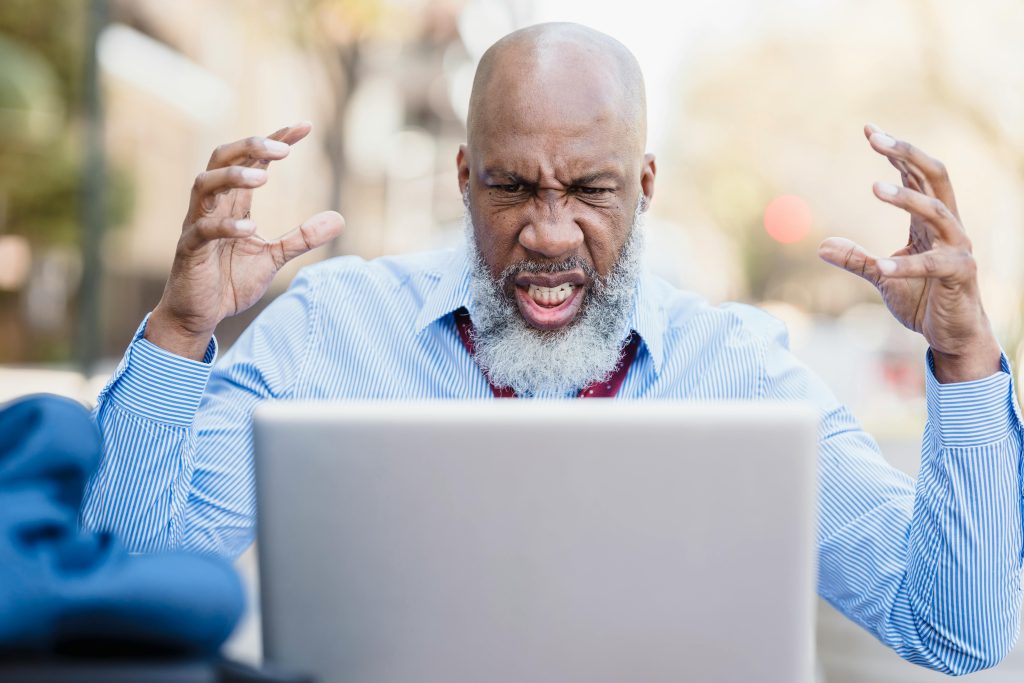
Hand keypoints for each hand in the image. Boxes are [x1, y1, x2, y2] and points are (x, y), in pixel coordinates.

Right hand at [146, 122, 344, 359]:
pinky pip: (202, 229)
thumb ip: (302, 237)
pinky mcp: (188, 250)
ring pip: (204, 185)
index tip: (304, 126)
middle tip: (283, 149)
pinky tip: (250, 228)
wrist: (200, 316)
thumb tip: (340, 218)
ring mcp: (196, 225)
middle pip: (221, 158)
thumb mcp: (274, 257)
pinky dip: (225, 226)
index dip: (275, 139)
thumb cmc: (230, 281)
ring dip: (233, 177)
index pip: (252, 160)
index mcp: (233, 203)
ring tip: (264, 178)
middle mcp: (212, 206)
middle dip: (250, 146)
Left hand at [818, 124, 1000, 383]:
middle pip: (935, 177)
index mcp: (930, 222)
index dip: (895, 152)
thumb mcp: (880, 277)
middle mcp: (948, 227)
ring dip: (906, 199)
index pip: (916, 175)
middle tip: (877, 140)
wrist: (951, 335)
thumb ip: (856, 259)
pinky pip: (933, 265)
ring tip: (874, 188)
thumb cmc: (922, 300)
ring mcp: (958, 249)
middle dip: (908, 154)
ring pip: (937, 213)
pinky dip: (905, 266)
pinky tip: (880, 267)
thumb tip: (822, 246)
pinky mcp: (960, 275)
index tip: (869, 131)